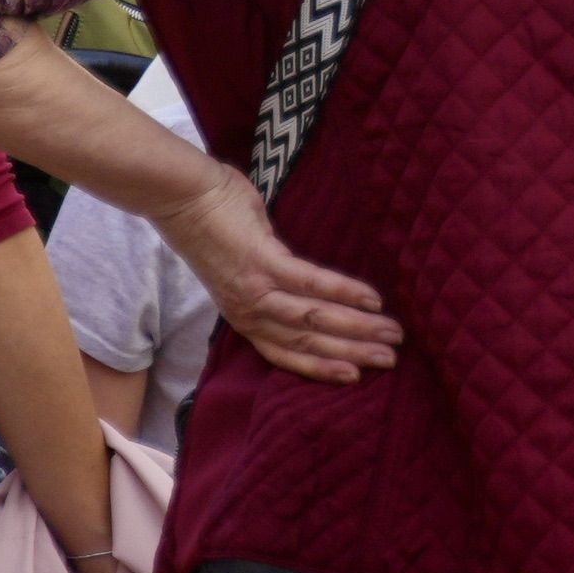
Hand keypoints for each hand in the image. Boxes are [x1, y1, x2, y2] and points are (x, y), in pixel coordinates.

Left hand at [149, 163, 401, 384]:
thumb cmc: (213, 226)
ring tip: (391, 331)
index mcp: (243, 317)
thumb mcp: (241, 268)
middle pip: (307, 342)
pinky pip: (310, 283)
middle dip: (353, 353)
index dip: (322, 368)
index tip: (357, 375)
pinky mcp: (262, 262)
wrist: (182, 197)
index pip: (286, 353)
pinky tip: (372, 299)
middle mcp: (248, 312)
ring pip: (313, 319)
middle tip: (391, 358)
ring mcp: (254, 289)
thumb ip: (271, 283)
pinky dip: (344, 292)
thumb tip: (307, 285)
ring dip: (357, 328)